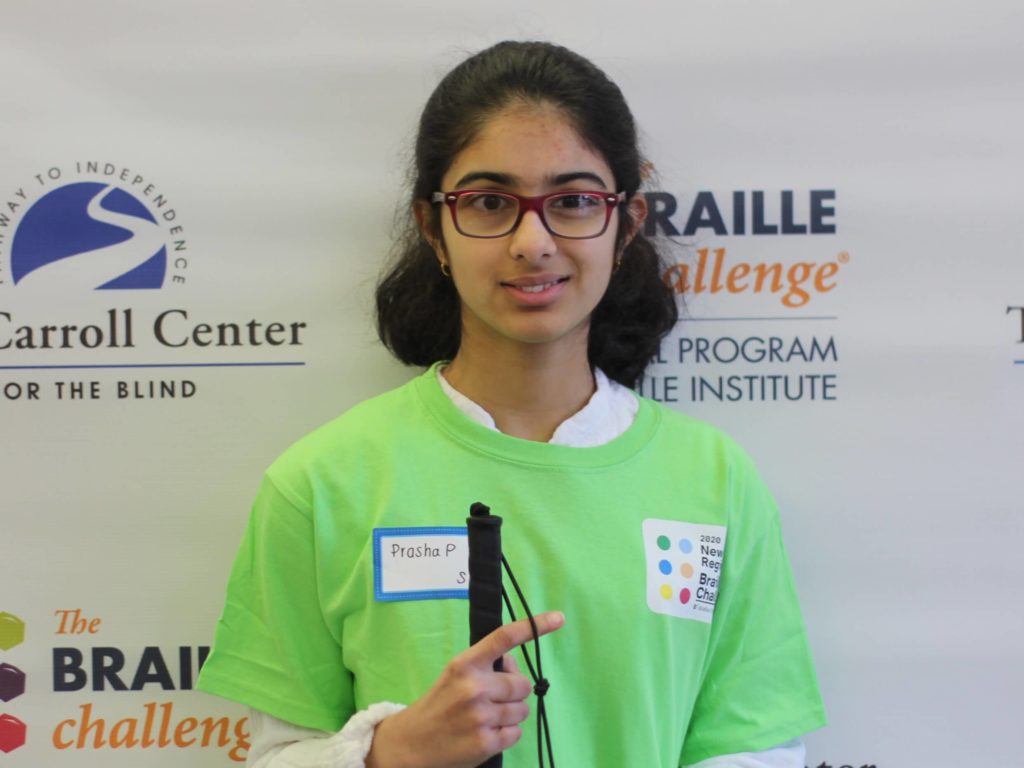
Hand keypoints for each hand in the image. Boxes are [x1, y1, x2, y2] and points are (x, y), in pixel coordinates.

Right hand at [365, 611, 564, 767]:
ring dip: (510, 715)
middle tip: (494, 699)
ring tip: (486, 718)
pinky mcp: (486, 743)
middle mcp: (474, 687)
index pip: (504, 638)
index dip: (534, 626)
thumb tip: (513, 663)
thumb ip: (484, 665)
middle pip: (522, 685)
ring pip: (522, 710)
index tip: (558, 618)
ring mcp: (481, 716)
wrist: (411, 743)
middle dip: (514, 692)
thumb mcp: (455, 674)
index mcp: (466, 664)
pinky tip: (486, 733)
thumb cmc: (439, 704)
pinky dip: (506, 734)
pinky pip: (516, 733)